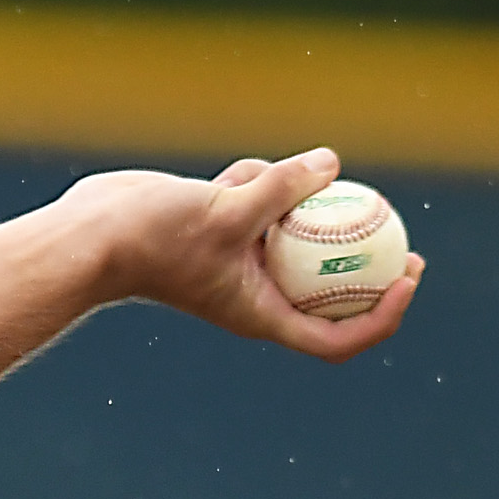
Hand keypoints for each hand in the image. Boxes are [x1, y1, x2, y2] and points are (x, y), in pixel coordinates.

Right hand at [65, 146, 422, 362]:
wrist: (90, 235)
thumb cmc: (153, 240)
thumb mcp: (229, 210)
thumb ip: (284, 187)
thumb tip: (331, 163)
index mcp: (259, 312)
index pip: (336, 335)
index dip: (382, 314)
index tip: (408, 274)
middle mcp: (252, 291)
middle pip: (326, 285)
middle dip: (364, 257)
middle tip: (397, 224)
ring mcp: (236, 258)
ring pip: (293, 230)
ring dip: (296, 199)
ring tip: (271, 181)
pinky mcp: (219, 227)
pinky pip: (260, 202)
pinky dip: (260, 182)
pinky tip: (237, 174)